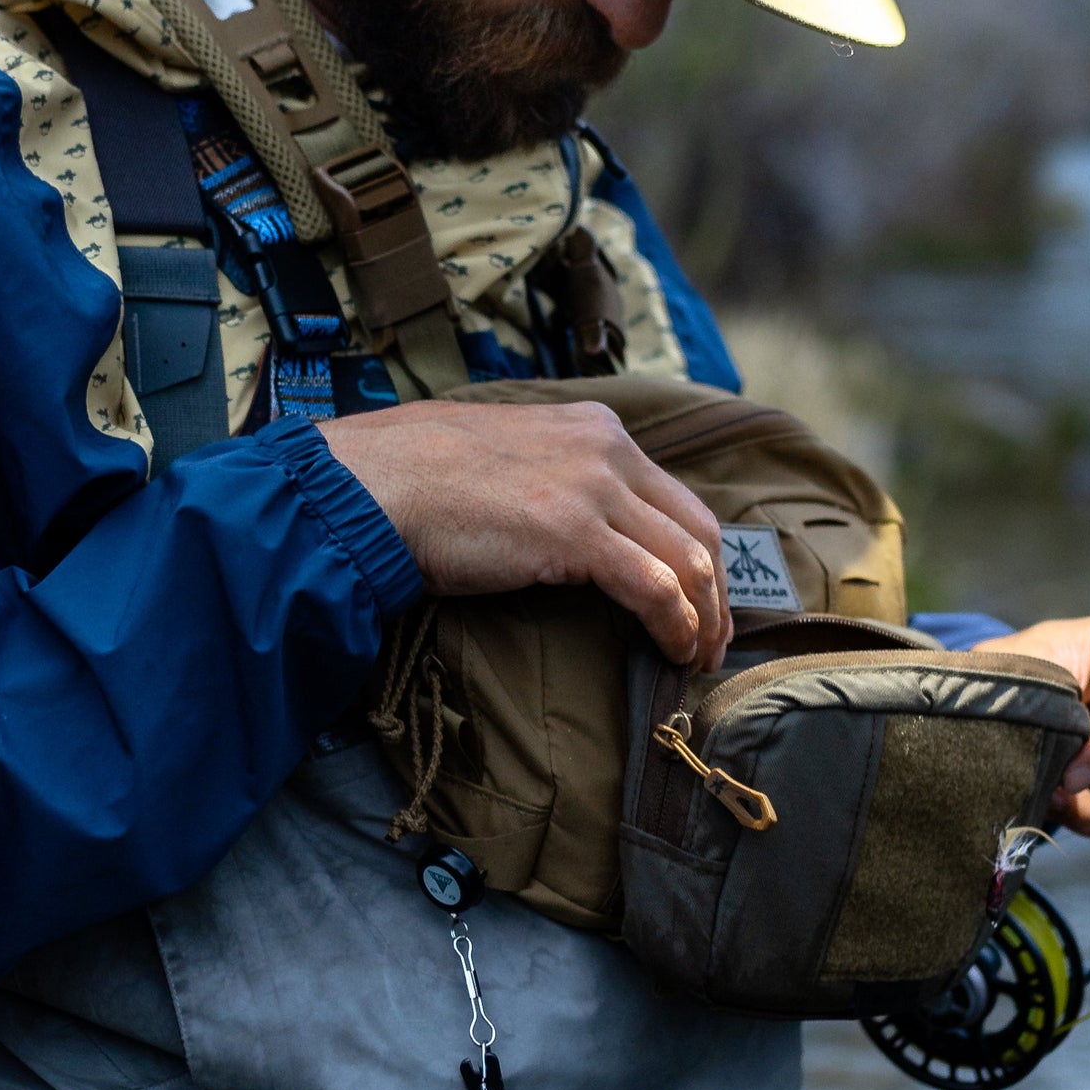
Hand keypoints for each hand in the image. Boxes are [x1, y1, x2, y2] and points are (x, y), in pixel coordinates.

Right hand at [323, 399, 731, 670]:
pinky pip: (655, 587)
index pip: (675, 497)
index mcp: (594, 428)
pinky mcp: (576, 530)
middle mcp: (607, 448)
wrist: (373, 485)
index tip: (701, 603)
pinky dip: (675, 626)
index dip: (699, 557)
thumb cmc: (417, 480)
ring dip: (703, 619)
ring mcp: (594, 486)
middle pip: (698, 527)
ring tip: (696, 661)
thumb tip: (569, 533)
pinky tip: (672, 652)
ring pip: (688, 559)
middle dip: (716, 593)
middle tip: (713, 644)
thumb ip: (552, 481)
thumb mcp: (506, 460)